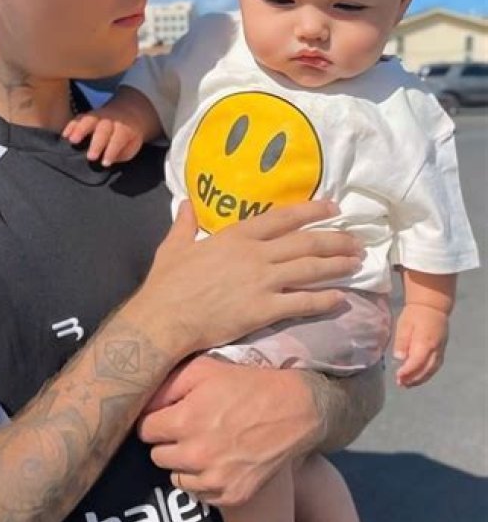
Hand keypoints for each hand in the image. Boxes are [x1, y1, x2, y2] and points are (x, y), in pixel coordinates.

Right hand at [63, 108, 143, 165]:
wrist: (129, 112)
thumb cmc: (129, 136)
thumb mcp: (132, 146)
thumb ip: (121, 154)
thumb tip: (106, 163)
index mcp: (124, 128)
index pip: (118, 139)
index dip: (111, 151)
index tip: (105, 163)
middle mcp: (111, 120)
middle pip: (103, 129)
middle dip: (97, 143)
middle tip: (90, 157)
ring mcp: (98, 115)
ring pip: (89, 120)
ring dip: (80, 130)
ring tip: (72, 141)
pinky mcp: (88, 115)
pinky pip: (79, 118)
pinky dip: (71, 125)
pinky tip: (64, 135)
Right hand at [127, 200, 361, 358]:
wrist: (165, 318)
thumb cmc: (168, 282)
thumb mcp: (174, 245)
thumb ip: (185, 223)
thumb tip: (186, 203)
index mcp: (236, 235)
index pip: (283, 218)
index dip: (311, 211)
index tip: (333, 207)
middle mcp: (255, 254)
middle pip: (305, 243)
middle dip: (335, 240)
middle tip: (356, 242)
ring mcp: (262, 282)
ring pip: (310, 270)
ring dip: (337, 266)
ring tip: (356, 264)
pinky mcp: (264, 310)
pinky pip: (302, 303)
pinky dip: (324, 300)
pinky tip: (340, 299)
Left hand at [138, 356, 320, 506]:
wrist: (294, 410)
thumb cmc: (245, 384)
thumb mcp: (204, 369)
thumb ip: (168, 385)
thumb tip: (144, 402)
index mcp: (185, 421)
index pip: (144, 430)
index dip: (154, 420)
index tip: (166, 415)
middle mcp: (196, 454)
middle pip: (157, 456)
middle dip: (167, 441)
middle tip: (185, 428)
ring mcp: (215, 479)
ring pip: (176, 477)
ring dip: (183, 463)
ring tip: (202, 444)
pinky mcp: (231, 496)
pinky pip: (200, 493)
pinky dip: (203, 480)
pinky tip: (218, 460)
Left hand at [393, 303, 448, 386]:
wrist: (432, 306)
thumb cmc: (414, 314)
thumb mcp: (404, 325)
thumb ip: (402, 341)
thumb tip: (399, 358)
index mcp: (425, 342)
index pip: (417, 362)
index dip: (408, 372)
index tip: (398, 377)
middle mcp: (435, 349)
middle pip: (426, 370)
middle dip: (414, 379)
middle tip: (401, 384)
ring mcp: (441, 350)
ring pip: (432, 370)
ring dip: (420, 379)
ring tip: (407, 384)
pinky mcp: (442, 351)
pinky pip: (435, 366)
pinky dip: (427, 374)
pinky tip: (418, 377)